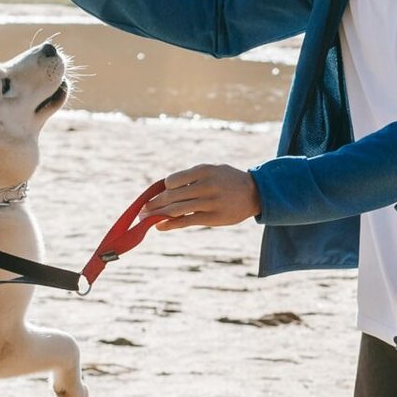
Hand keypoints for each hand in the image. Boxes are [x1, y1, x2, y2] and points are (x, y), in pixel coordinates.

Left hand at [146, 165, 261, 230]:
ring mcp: (209, 203)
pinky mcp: (212, 218)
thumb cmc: (227, 180)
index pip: (173, 181)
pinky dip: (169, 224)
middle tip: (142, 210)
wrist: (255, 194)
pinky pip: (186, 221)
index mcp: (204, 171)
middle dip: (154, 204)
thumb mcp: (212, 170)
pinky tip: (159, 226)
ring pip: (176, 209)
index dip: (163, 189)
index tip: (160, 194)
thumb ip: (191, 178)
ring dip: (157, 214)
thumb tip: (164, 189)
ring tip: (146, 218)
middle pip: (172, 196)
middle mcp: (206, 185)